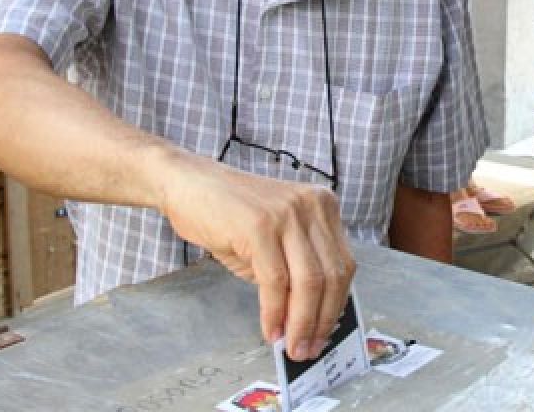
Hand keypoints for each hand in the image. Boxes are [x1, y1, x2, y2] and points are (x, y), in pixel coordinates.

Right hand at [159, 152, 354, 361]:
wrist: (190, 184)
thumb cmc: (231, 214)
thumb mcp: (277, 237)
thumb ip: (298, 267)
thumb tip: (311, 318)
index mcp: (324, 206)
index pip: (344, 265)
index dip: (336, 305)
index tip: (325, 333)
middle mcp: (312, 205)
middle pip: (332, 275)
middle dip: (321, 321)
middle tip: (307, 348)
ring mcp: (287, 213)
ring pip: (309, 281)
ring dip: (300, 323)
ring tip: (290, 345)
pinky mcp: (260, 225)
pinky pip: (275, 281)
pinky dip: (274, 312)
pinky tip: (269, 329)